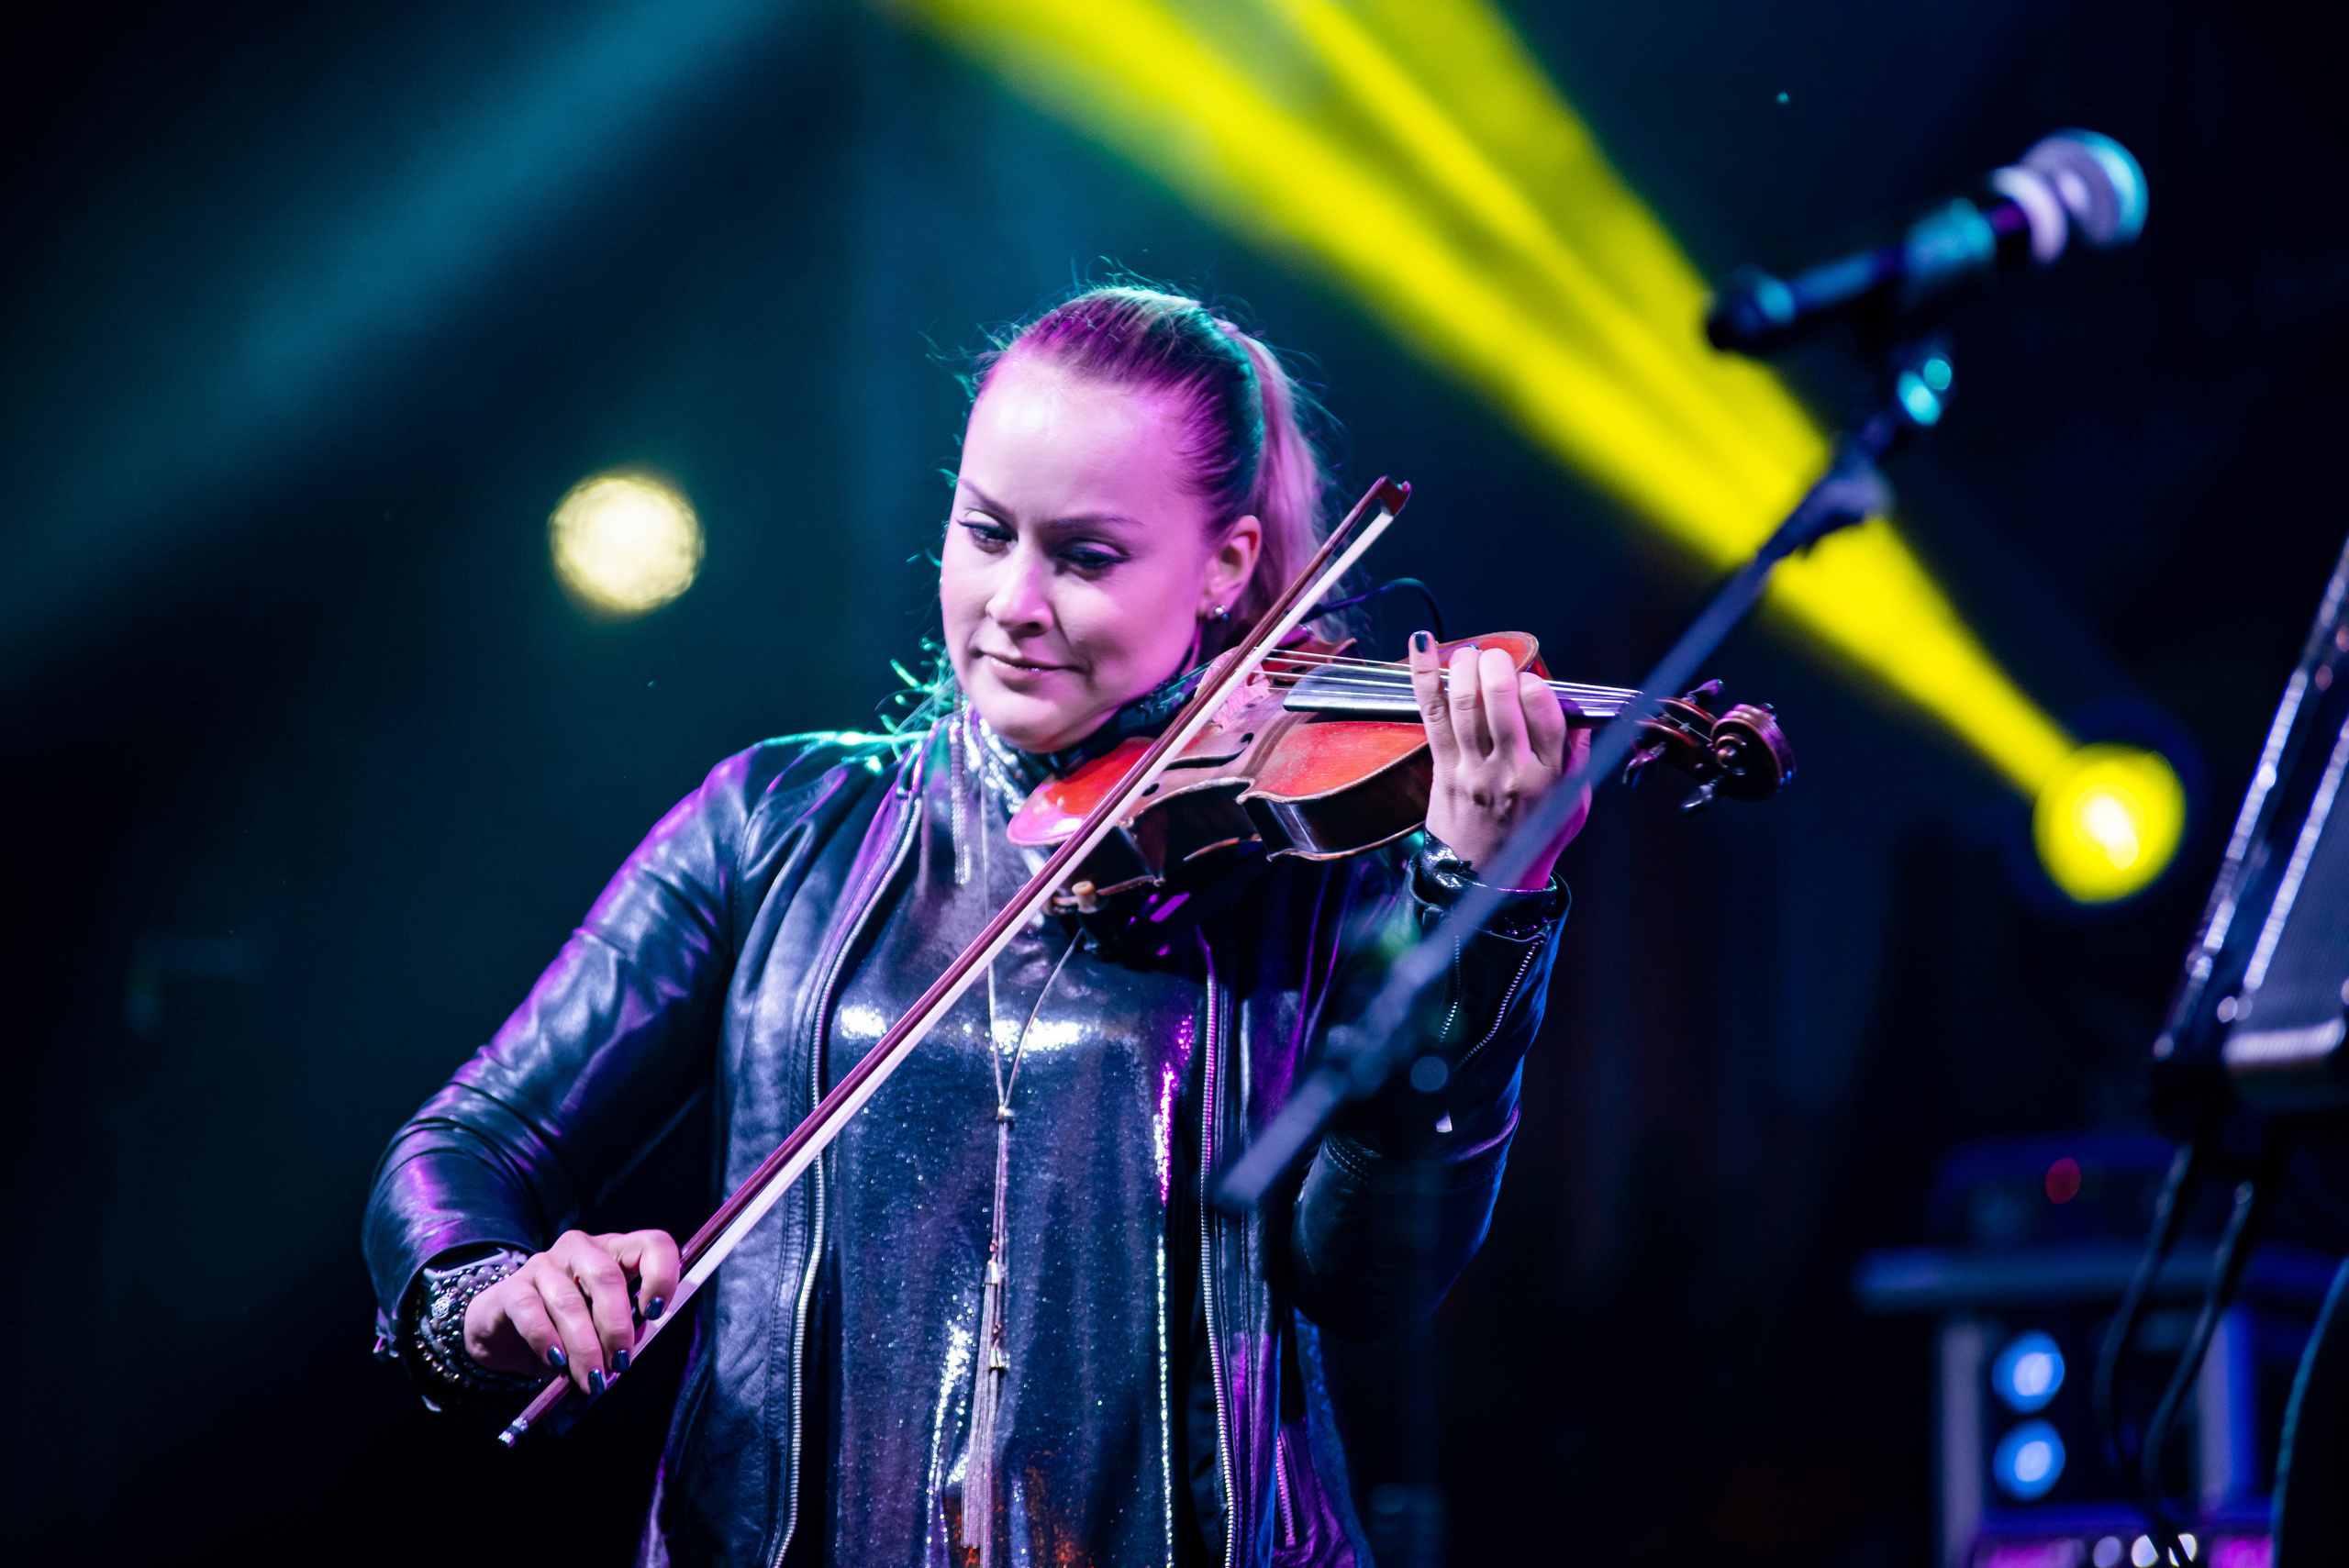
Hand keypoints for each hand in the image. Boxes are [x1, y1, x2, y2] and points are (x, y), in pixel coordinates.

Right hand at [462, 1228, 679, 1396]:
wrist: (504, 1332)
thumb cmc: (565, 1327)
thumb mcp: (601, 1327)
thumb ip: (621, 1330)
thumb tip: (628, 1354)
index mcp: (614, 1252)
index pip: (651, 1244)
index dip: (661, 1275)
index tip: (654, 1313)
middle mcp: (580, 1250)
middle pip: (606, 1275)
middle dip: (617, 1325)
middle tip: (620, 1363)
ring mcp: (543, 1265)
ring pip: (568, 1300)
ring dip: (584, 1346)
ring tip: (592, 1378)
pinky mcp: (511, 1288)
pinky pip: (530, 1310)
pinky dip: (546, 1338)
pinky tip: (556, 1361)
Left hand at [1409, 632, 1591, 888]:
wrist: (1486, 882)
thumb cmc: (1532, 840)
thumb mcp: (1573, 805)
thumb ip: (1578, 758)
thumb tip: (1581, 715)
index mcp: (1547, 776)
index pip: (1545, 714)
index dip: (1535, 685)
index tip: (1530, 680)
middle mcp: (1508, 770)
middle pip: (1500, 702)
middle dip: (1498, 666)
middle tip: (1497, 656)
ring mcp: (1471, 769)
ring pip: (1464, 705)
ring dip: (1465, 667)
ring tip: (1471, 652)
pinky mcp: (1441, 769)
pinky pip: (1432, 714)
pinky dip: (1425, 677)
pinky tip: (1422, 646)